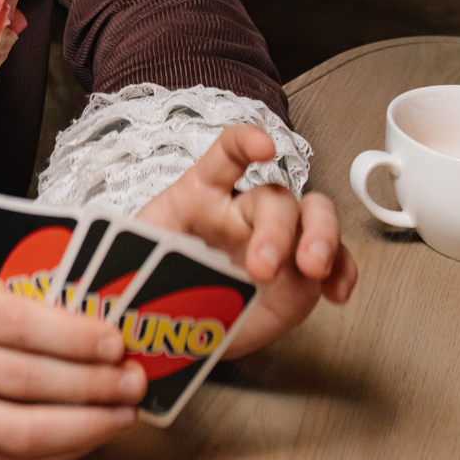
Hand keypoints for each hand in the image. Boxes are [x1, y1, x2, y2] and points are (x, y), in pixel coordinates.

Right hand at [0, 261, 146, 459]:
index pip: (18, 325)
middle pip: (26, 380)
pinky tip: (93, 431)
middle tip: (133, 379)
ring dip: (85, 424)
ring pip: (23, 430)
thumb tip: (96, 300)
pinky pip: (16, 457)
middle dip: (90, 383)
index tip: (116, 341)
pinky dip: (63, 447)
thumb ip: (25, 283)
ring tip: (124, 412)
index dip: (73, 336)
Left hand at [136, 124, 357, 356]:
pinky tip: (337, 291)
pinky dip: (342, 270)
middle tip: (264, 266)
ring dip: (321, 237)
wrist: (173, 317)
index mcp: (204, 195)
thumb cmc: (154, 274)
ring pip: (313, 216)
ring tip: (313, 268)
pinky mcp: (299, 276)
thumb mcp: (134, 255)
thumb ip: (133, 252)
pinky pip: (332, 262)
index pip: (226, 154)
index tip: (261, 147)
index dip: (245, 142)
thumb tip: (117, 264)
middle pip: (275, 197)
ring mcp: (278, 240)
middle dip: (276, 228)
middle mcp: (246, 210)